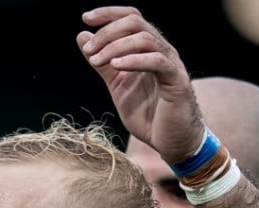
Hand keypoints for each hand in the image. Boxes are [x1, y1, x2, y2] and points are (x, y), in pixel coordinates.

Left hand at [77, 6, 204, 162]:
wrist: (171, 141)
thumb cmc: (148, 114)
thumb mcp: (117, 86)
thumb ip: (101, 63)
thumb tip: (82, 36)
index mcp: (147, 49)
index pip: (131, 18)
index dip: (109, 13)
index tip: (86, 18)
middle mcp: (161, 50)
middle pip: (135, 23)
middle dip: (107, 33)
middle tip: (89, 50)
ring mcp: (170, 63)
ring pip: (145, 38)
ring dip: (115, 46)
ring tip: (96, 60)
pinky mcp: (176, 80)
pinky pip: (157, 61)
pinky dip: (134, 60)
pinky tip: (116, 65)